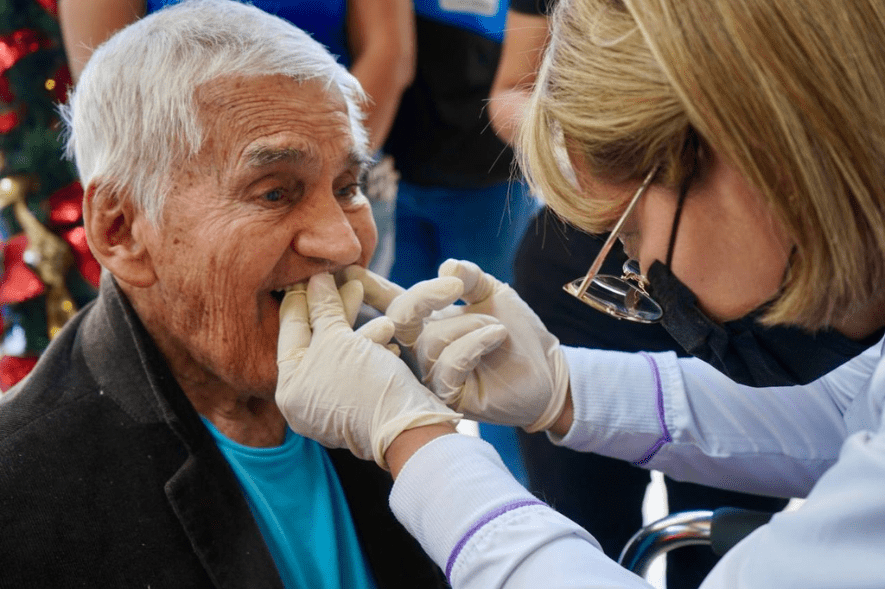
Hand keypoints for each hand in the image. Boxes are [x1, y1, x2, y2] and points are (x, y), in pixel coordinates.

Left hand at [276, 273, 459, 468]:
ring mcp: (333, 403)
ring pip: (340, 351)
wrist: (409, 427)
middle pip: (315, 340)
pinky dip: (370, 348)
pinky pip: (358, 367)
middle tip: (343, 278)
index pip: (290, 330)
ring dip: (356, 324)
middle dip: (332, 308)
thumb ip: (323, 308)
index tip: (312, 271)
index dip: (302, 297)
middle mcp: (305, 399)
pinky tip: (387, 332)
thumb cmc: (365, 384)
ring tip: (367, 296)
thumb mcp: (339, 340)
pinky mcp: (360, 403)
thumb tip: (316, 280)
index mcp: (289, 388)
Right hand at [347, 261, 569, 431]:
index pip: (393, 302)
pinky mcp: (451, 396)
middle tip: (451, 288)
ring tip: (498, 328)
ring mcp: (434, 373)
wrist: (546, 370)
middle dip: (422, 298)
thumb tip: (445, 267)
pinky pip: (449, 365)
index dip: (369, 288)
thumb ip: (469, 278)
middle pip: (399, 318)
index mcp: (429, 321)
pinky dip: (474, 343)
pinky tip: (497, 336)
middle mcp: (424, 347)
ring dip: (470, 325)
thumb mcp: (493, 294)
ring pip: (430, 340)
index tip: (348, 271)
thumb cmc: (517, 332)